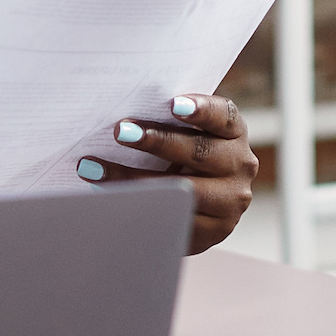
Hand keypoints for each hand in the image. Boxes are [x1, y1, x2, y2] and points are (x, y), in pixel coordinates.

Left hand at [76, 94, 255, 253]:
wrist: (191, 204)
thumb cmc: (179, 156)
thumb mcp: (185, 134)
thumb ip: (169, 121)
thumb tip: (124, 106)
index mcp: (234, 133)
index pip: (223, 116)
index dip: (200, 110)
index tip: (172, 104)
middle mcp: (240, 166)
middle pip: (200, 152)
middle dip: (157, 142)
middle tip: (120, 132)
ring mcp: (230, 202)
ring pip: (183, 191)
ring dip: (134, 179)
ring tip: (94, 168)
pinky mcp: (213, 231)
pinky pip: (173, 219)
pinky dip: (138, 208)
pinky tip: (107, 199)